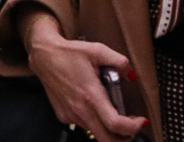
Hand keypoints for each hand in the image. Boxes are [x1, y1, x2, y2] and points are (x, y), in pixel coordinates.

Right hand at [21, 10, 147, 141]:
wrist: (43, 55)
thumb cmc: (68, 53)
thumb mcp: (97, 50)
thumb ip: (120, 61)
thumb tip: (132, 75)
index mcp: (91, 95)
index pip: (116, 125)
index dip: (133, 128)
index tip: (140, 121)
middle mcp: (80, 108)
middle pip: (108, 140)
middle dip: (124, 138)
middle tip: (130, 126)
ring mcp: (71, 114)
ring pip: (96, 132)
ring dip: (107, 127)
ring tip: (107, 108)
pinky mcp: (63, 115)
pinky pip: (84, 125)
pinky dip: (93, 120)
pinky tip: (90, 105)